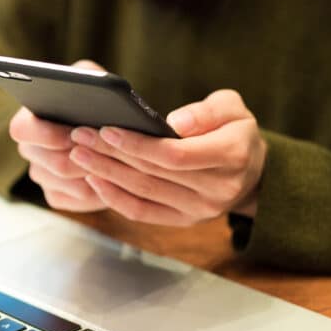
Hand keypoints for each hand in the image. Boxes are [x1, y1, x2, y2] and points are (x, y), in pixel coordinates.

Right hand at [9, 60, 109, 212]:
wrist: (111, 125)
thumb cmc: (97, 97)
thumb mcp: (91, 79)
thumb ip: (87, 78)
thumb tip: (93, 92)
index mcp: (27, 121)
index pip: (21, 130)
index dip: (48, 135)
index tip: (75, 133)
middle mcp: (29, 150)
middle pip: (55, 163)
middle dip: (87, 158)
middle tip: (111, 152)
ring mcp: (41, 175)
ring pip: (71, 184)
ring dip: (98, 173)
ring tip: (121, 162)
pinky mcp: (56, 195)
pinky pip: (78, 200)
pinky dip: (101, 190)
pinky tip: (116, 176)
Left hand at [67, 89, 266, 225]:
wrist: (250, 170)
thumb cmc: (235, 130)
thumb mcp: (233, 109)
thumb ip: (207, 112)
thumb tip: (174, 123)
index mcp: (232, 157)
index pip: (175, 155)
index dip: (138, 145)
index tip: (106, 129)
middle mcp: (217, 190)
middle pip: (152, 173)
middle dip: (111, 154)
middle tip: (80, 136)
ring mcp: (199, 210)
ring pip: (143, 193)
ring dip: (106, 174)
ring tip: (79, 154)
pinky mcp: (183, 221)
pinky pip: (143, 212)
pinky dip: (114, 198)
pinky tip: (93, 180)